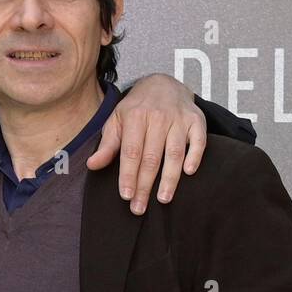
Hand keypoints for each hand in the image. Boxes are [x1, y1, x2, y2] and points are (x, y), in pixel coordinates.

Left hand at [86, 74, 206, 212]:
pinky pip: (198, 140)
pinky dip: (195, 156)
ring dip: (169, 178)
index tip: (126, 195)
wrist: (163, 83)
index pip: (131, 152)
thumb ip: (107, 144)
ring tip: (162, 198)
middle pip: (151, 157)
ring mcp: (179, 119)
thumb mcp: (117, 121)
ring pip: (174, 153)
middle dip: (145, 185)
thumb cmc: (137, 107)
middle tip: (139, 207)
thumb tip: (93, 165)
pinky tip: (189, 172)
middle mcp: (158, 117)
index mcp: (135, 117)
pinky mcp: (197, 120)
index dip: (128, 175)